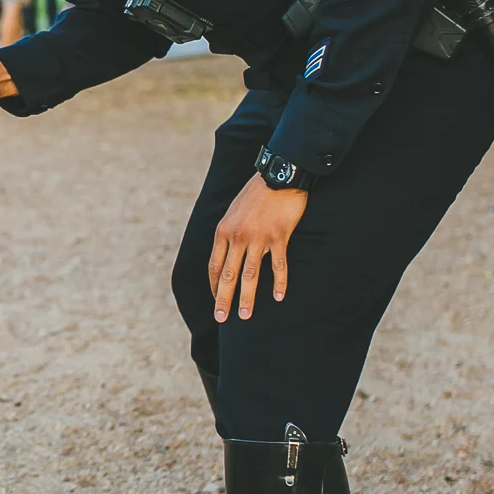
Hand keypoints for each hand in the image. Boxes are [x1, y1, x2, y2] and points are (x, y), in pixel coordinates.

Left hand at [208, 175, 308, 321]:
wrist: (279, 175)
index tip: (215, 299)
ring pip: (250, 275)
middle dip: (223, 299)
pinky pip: (278, 265)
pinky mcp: (278, 237)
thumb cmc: (256, 193)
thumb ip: (229, 232)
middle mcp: (238, 237)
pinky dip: (279, 283)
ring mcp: (258, 238)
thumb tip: (226, 252)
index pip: (214, 266)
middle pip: (228, 275)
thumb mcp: (233, 211)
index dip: (214, 286)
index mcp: (223, 231)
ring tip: (245, 315)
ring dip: (247, 297)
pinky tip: (279, 297)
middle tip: (222, 319)